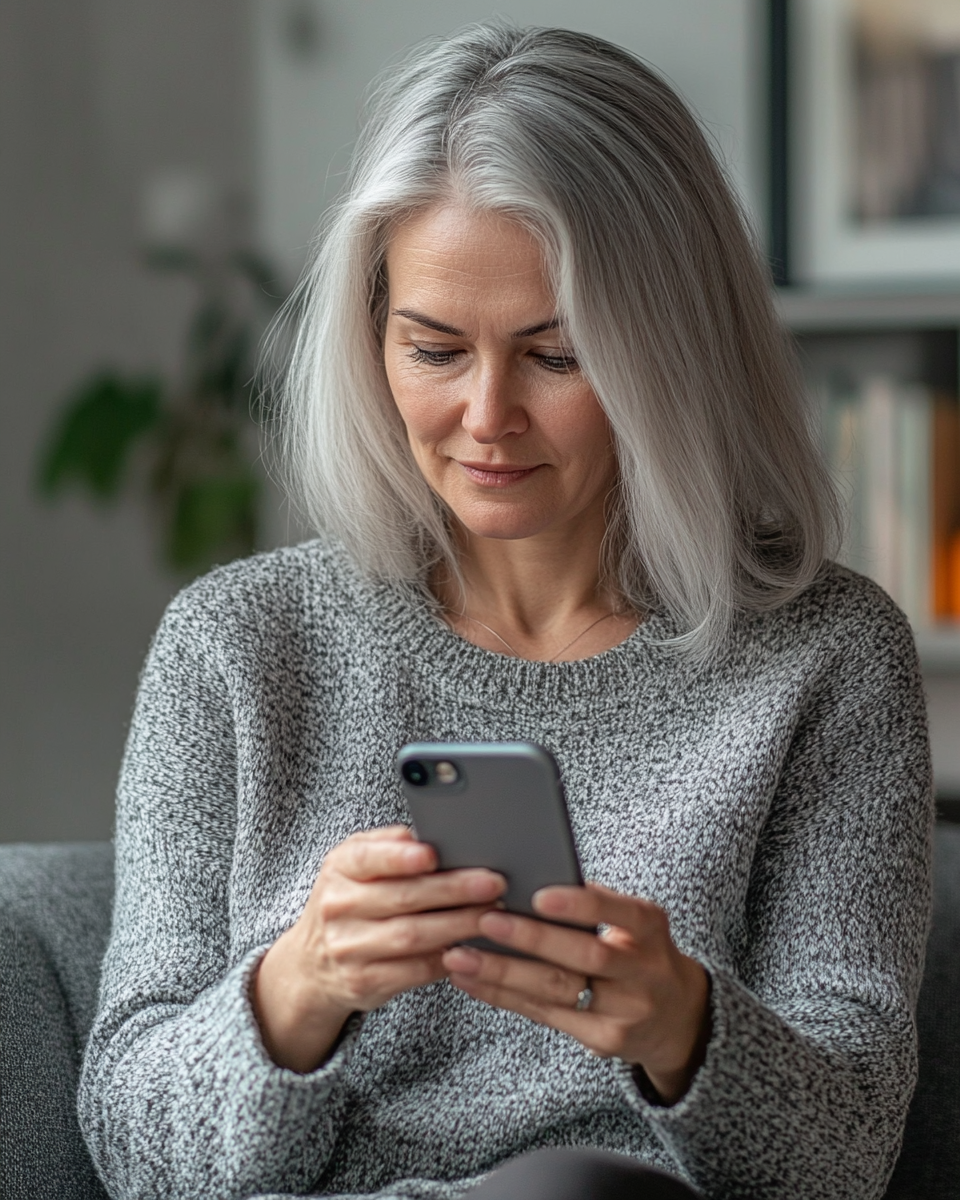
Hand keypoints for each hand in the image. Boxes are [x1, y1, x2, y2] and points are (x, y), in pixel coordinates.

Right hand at [253, 825, 504, 1072]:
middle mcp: (338, 907)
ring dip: (459, 924)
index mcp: (340, 868)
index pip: (368, 858)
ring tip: (492, 913)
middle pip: (403, 898)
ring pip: (413, 936)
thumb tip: (436, 833)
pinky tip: (472, 946)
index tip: (432, 854)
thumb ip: (390, 845)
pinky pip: (414, 970)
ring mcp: (349, 948)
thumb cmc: (350, 901)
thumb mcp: (356, 864)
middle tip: (492, 883)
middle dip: (453, 890)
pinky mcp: (364, 982)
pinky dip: (447, 956)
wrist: (312, 965)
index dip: (400, 857)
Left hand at [442, 882, 709, 1104]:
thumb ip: (594, 902)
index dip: (578, 904)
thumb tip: (530, 873)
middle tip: (485, 920)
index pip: (617, 911)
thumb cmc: (639, 951)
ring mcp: (625, 1011)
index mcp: (649, 927)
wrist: (679, 1016)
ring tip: (461, 954)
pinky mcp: (604, 1039)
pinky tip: (473, 980)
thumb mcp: (635, 922)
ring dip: (503, 972)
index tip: (538, 894)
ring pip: (557, 990)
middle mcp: (643, 970)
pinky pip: (545, 1015)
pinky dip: (504, 995)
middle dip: (531, 939)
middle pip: (584, 956)